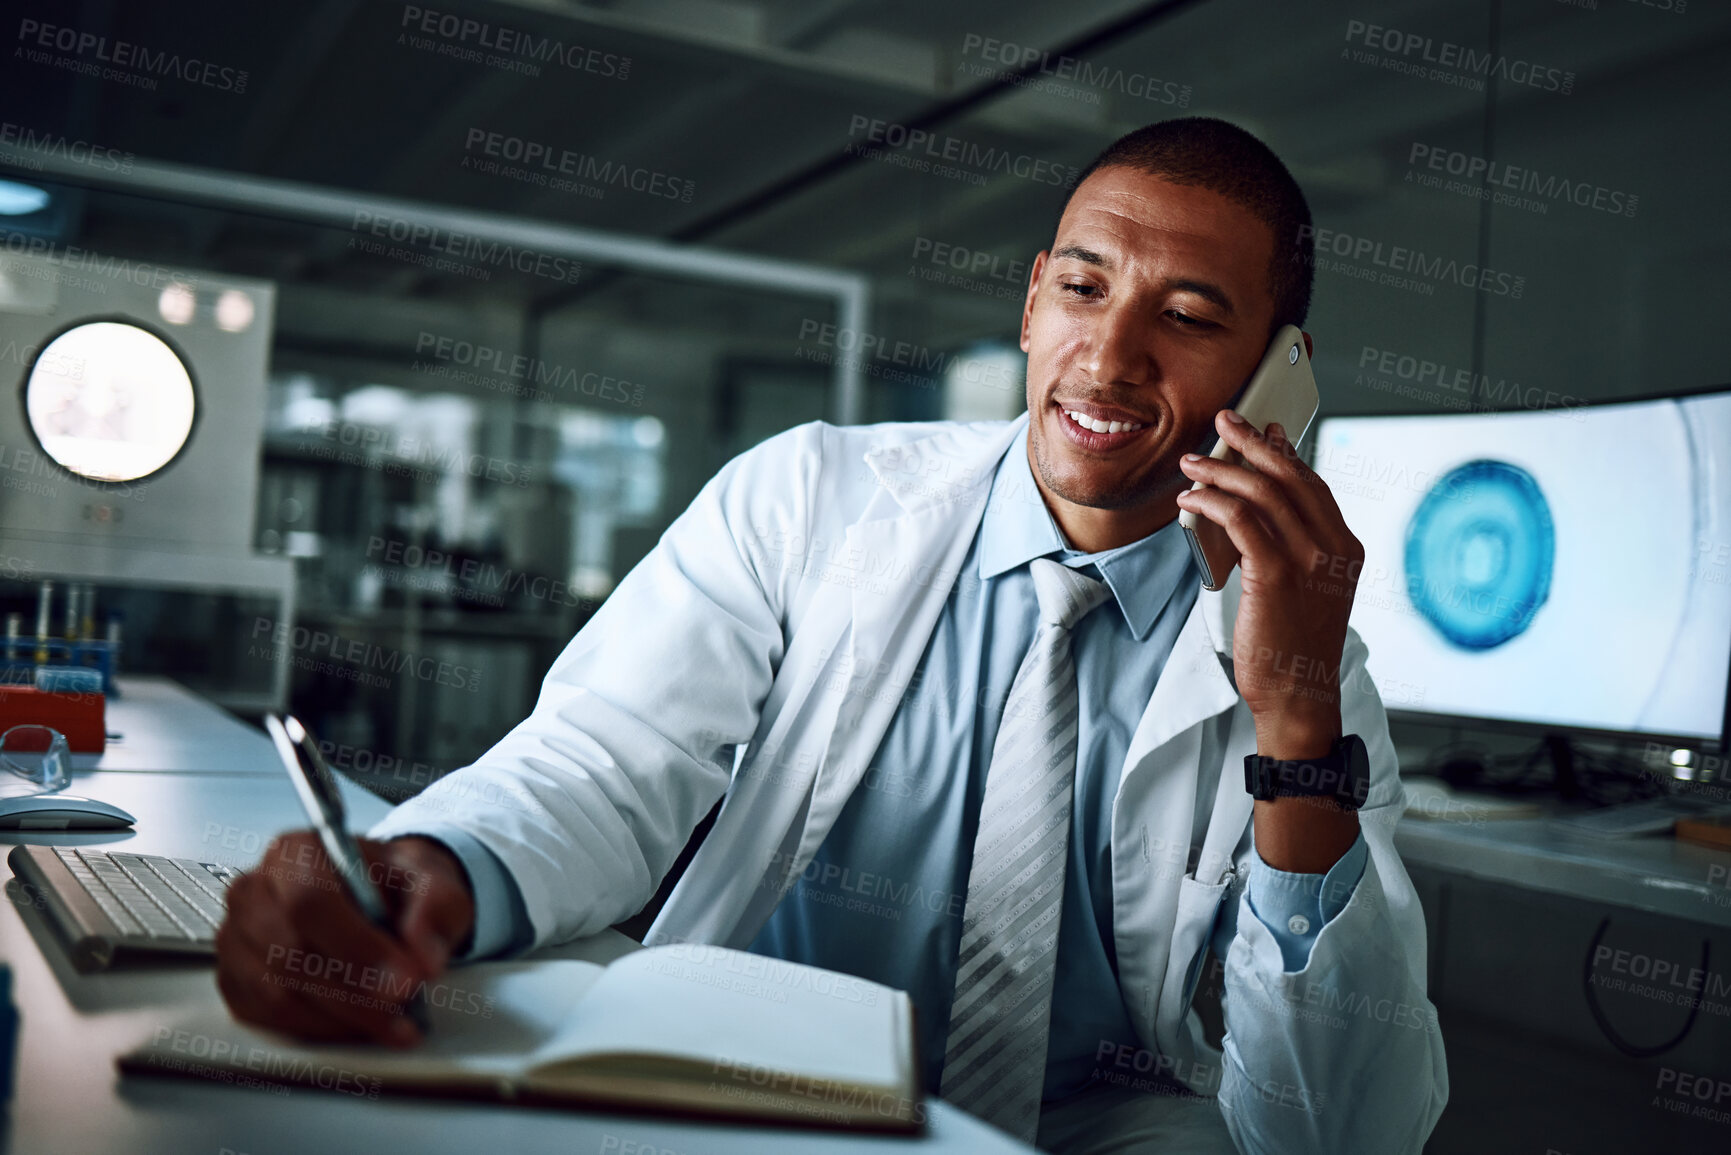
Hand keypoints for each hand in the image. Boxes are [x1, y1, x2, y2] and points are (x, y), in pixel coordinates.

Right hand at [215, 832, 475, 1045]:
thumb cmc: (397, 886)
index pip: (311, 902)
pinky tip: (358, 1023)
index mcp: (297, 851)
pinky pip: (268, 1018)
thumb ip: (436, 907)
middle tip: (405, 1014)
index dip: (357, 948)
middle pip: (290, 953)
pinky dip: (319, 1028)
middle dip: (354, 994)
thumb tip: (423, 956)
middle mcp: (255, 890)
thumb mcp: (434, 881)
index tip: (404, 981)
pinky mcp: (234, 980)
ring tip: (393, 1022)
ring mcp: (236, 938)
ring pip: (278, 993)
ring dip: (341, 1018)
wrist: (378, 897)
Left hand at [1175, 409, 1362, 759]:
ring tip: (1192, 461)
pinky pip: (1241, 522)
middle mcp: (1333, 549)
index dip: (1283, 453)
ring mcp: (1308, 562)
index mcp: (1346, 550)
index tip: (1261, 431)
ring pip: (1262, 495)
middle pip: (1290, 477)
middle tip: (1224, 421)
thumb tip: (1256, 511)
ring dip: (1222, 470)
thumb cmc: (1293, 647)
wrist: (1298, 696)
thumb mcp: (1306, 590)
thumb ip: (1290, 548)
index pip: (1313, 485)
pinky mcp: (1275, 577)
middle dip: (1252, 442)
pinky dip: (1212, 503)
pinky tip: (1191, 499)